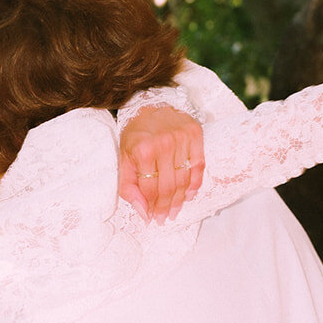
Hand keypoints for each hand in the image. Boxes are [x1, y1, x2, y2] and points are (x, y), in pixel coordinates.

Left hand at [118, 106, 204, 221]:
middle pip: (168, 187)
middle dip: (166, 207)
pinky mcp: (195, 134)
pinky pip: (199, 166)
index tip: (151, 217)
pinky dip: (195, 184)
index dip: (151, 207)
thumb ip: (128, 186)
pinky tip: (189, 195)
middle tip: (164, 218)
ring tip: (175, 211)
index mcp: (143, 150)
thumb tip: (143, 212)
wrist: (150, 105)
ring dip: (180, 200)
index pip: (150, 188)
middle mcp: (164, 144)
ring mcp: (181, 139)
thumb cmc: (136, 135)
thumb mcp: (124, 159)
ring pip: (184, 180)